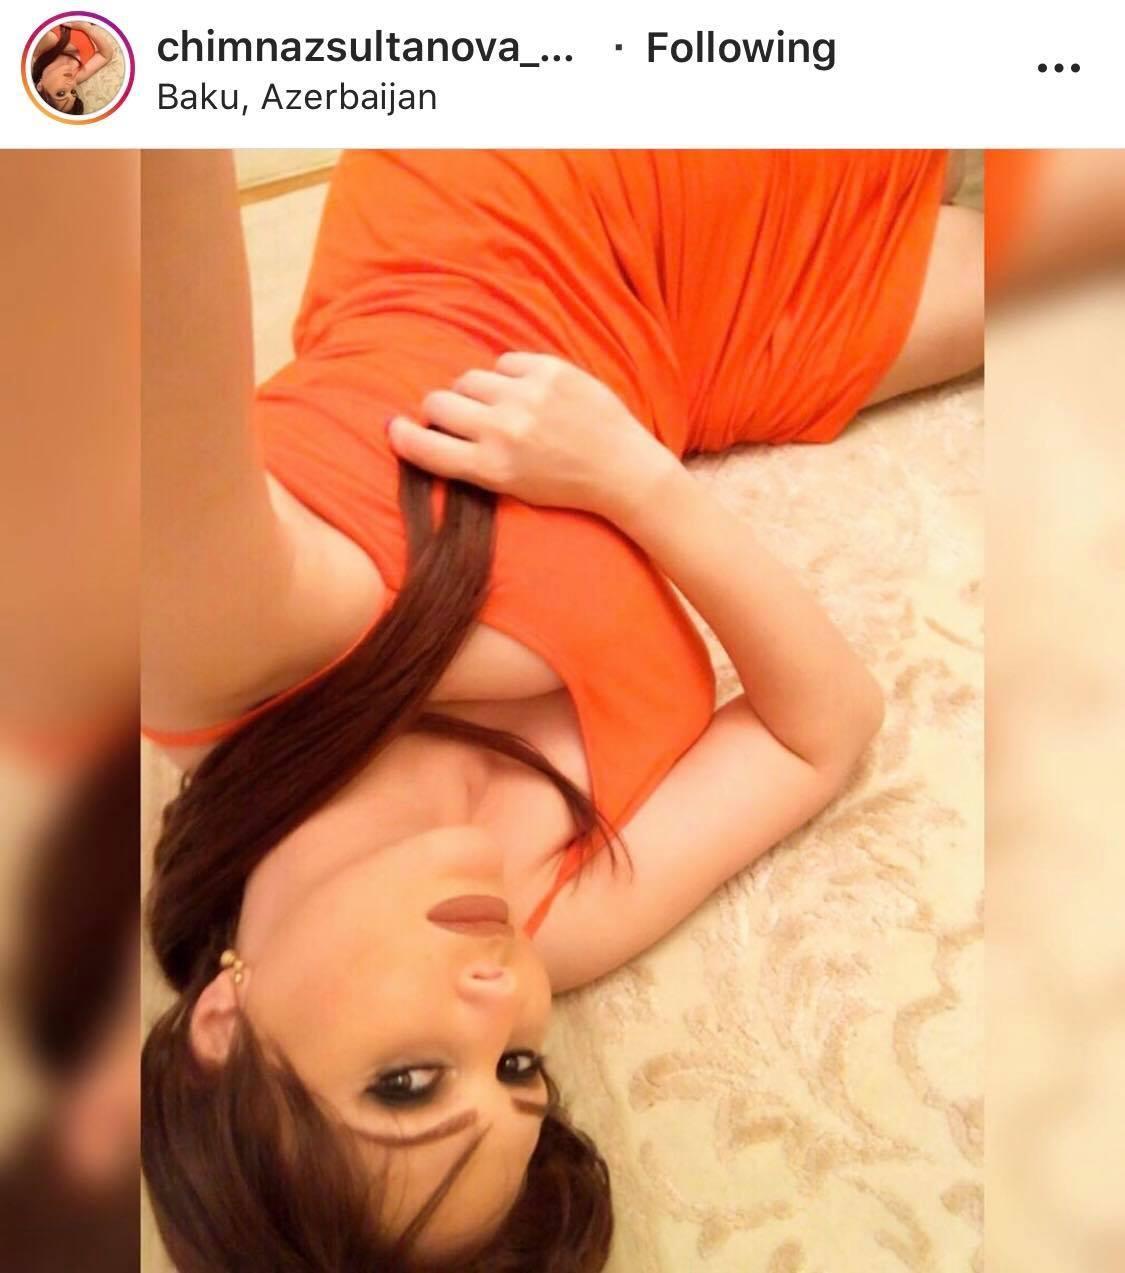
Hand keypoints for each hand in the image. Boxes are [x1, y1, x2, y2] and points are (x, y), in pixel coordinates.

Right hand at [387, 352, 676, 520]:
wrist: (621, 469)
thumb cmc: (564, 485)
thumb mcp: (512, 488)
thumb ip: (473, 461)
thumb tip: (433, 430)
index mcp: (492, 468)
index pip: (426, 449)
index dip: (404, 437)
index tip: (395, 428)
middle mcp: (503, 430)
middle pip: (438, 403)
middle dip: (439, 410)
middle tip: (455, 416)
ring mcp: (526, 397)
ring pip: (469, 379)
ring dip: (474, 392)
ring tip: (498, 405)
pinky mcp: (549, 371)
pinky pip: (504, 363)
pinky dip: (508, 376)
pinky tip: (526, 392)